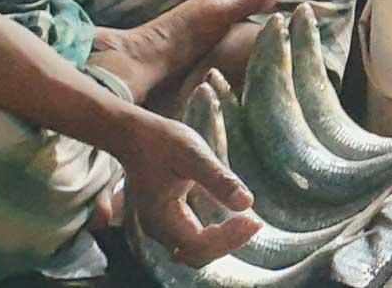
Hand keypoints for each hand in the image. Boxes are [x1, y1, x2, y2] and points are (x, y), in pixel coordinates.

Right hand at [115, 112, 259, 266]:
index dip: (227, 238)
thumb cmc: (161, 141)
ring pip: (196, 251)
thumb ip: (218, 179)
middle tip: (254, 223)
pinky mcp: (170, 222)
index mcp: (159, 216)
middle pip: (196, 255)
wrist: (137, 136)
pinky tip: (235, 220)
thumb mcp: (193, 154)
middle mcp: (158, 229)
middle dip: (227, 244)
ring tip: (249, 222)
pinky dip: (216, 236)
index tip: (252, 219)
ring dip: (223, 242)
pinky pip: (194, 241)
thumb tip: (247, 203)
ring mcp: (162, 228)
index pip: (197, 244)